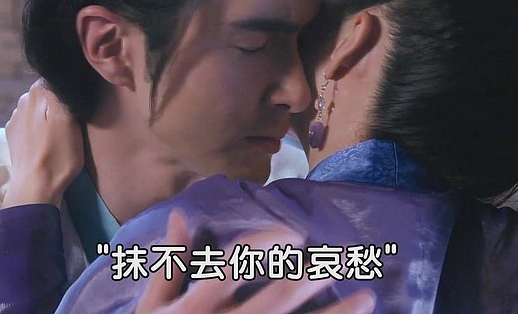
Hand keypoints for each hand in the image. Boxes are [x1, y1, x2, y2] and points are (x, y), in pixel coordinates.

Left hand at [3, 79, 84, 207]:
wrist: (35, 187)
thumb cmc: (58, 154)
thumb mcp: (70, 118)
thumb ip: (64, 94)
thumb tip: (64, 80)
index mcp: (37, 92)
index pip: (57, 80)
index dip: (69, 90)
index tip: (79, 105)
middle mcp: (22, 100)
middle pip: (47, 94)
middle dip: (58, 102)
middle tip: (73, 120)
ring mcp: (15, 119)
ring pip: (38, 109)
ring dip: (48, 116)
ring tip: (59, 134)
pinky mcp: (13, 136)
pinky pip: (31, 123)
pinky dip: (39, 128)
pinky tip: (46, 141)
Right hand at [136, 211, 375, 313]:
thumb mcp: (149, 308)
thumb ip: (171, 264)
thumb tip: (181, 214)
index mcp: (198, 305)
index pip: (237, 263)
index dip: (268, 242)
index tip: (295, 234)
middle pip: (279, 295)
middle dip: (315, 274)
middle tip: (345, 256)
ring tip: (368, 297)